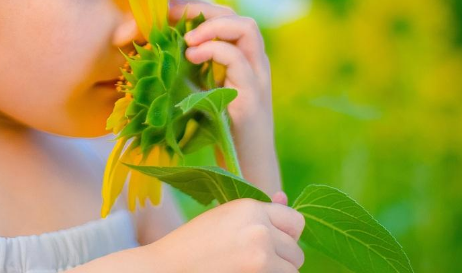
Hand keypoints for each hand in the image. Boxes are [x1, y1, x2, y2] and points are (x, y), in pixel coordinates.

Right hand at [150, 196, 304, 272]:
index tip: (269, 243)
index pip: (296, 221)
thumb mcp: (223, 219)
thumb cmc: (192, 246)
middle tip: (249, 261)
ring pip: (293, 271)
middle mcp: (260, 230)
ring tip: (245, 269)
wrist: (165, 270)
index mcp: (250, 208)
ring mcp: (261, 258)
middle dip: (280, 259)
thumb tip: (285, 196)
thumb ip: (257, 213)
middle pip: (296, 251)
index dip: (285, 235)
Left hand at [169, 0, 281, 195]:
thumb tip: (150, 47)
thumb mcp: (199, 93)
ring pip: (246, 28)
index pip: (224, 16)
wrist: (245, 174)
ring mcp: (257, 79)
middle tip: (169, 16)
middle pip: (236, 16)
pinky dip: (214, 51)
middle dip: (200, 9)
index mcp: (242, 59)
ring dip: (211, 26)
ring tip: (186, 39)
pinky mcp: (252, 98)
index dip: (194, 7)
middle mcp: (255, 63)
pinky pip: (239, 61)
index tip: (164, 10)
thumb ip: (188, 70)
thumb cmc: (218, 134)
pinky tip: (191, 57)